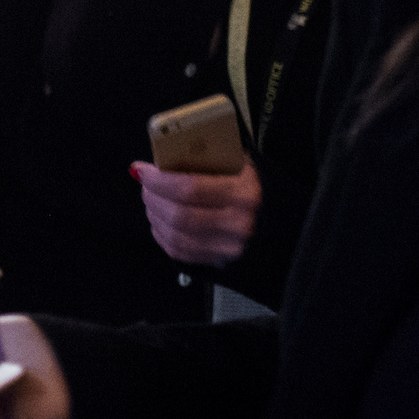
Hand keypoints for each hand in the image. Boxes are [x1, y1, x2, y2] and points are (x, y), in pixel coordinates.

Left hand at [133, 159, 260, 266]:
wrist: (274, 215)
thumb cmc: (244, 181)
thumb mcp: (231, 161)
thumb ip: (196, 158)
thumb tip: (152, 163)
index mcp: (243, 192)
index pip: (190, 189)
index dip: (159, 181)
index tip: (143, 170)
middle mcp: (239, 223)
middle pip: (179, 215)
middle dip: (153, 198)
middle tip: (146, 185)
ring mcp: (229, 246)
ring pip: (176, 235)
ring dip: (154, 216)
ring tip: (151, 200)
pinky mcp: (218, 260)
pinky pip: (178, 251)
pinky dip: (161, 234)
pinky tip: (159, 220)